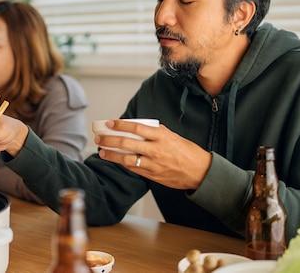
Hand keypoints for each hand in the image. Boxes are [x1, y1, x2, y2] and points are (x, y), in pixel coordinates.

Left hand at [95, 119, 211, 189]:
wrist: (200, 172)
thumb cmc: (188, 152)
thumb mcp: (173, 136)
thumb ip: (156, 132)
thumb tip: (139, 128)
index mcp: (161, 136)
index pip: (136, 127)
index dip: (120, 125)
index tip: (110, 123)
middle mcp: (156, 150)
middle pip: (127, 143)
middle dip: (110, 140)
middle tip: (99, 138)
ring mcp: (153, 164)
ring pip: (126, 159)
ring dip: (111, 155)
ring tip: (102, 151)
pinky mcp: (152, 175)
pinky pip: (133, 169)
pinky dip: (123, 164)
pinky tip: (115, 160)